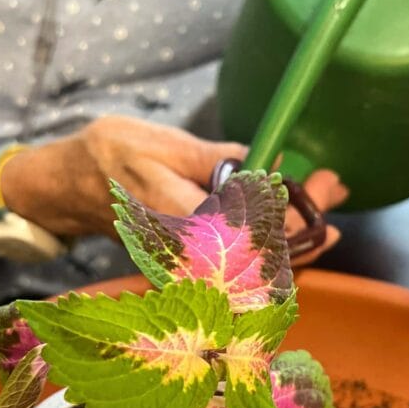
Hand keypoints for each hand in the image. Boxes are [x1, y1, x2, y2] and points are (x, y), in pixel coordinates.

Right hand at [0, 115, 346, 261]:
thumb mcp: (161, 143)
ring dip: (298, 231)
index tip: (323, 183)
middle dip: (307, 219)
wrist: (72, 186)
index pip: (254, 230)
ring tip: (328, 195)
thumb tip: (264, 163)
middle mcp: (189, 254)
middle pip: (263, 253)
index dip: (294, 212)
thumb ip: (213, 160)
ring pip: (257, 263)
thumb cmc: (111, 155)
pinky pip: (244, 263)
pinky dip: (276, 243)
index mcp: (182, 222)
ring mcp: (191, 263)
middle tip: (336, 182)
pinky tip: (301, 223)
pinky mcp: (193, 261)